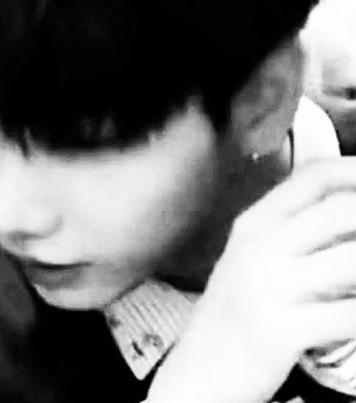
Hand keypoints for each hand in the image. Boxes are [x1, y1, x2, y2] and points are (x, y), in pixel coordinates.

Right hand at [147, 158, 355, 402]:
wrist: (202, 365)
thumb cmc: (235, 309)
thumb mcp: (252, 259)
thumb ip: (293, 232)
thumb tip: (350, 212)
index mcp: (254, 224)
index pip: (314, 178)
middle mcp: (260, 246)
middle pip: (341, 209)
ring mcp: (268, 287)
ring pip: (352, 259)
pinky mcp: (279, 329)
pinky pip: (349, 314)